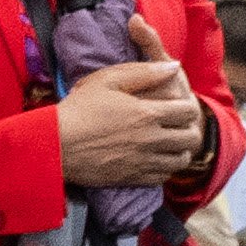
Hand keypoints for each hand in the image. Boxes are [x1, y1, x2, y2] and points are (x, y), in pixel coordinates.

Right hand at [51, 60, 214, 195]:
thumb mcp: (109, 80)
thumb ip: (144, 72)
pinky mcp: (131, 178)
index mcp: (148, 113)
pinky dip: (164, 169)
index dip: (187, 106)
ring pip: (180, 160)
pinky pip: (162, 177)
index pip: (187, 111)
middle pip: (190, 138)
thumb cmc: (78, 109)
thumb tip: (174, 67)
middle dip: (189, 129)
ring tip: (170, 144)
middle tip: (178, 126)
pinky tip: (155, 160)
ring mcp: (142, 161)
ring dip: (180, 151)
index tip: (178, 106)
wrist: (54, 146)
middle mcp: (151, 139)